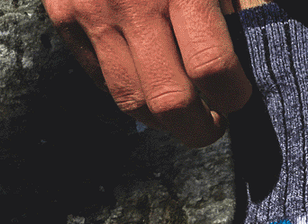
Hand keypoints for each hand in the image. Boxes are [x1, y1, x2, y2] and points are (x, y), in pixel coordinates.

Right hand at [43, 0, 252, 146]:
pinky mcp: (65, 18)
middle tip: (215, 124)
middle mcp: (132, 4)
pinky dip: (130, 93)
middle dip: (200, 128)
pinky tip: (149, 84)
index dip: (234, 96)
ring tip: (184, 114)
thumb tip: (243, 52)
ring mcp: (92, 14)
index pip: (212, 68)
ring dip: (164, 122)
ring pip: (131, 102)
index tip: (239, 98)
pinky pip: (101, 80)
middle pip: (170, 101)